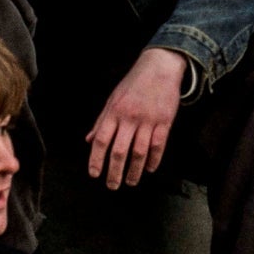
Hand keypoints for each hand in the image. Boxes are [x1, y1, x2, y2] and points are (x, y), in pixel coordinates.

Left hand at [86, 48, 186, 188]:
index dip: (96, 159)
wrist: (159, 67)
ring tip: (130, 182)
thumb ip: (101, 121)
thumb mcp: (113, 100)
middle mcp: (129, 118)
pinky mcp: (164, 121)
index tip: (95, 174)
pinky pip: (158, 145)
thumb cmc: (133, 84)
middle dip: (114, 172)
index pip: (101, 140)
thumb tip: (89, 141)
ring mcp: (148, 120)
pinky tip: (150, 169)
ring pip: (139, 152)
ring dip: (134, 170)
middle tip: (112, 186)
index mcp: (113, 112)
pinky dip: (154, 160)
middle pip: (119, 151)